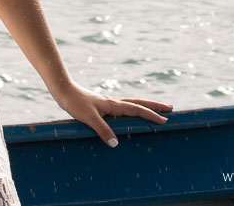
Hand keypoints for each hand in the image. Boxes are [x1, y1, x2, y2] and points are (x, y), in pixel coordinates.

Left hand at [52, 80, 171, 147]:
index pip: (137, 110)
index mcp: (113, 105)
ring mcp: (108, 103)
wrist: (63, 90)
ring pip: (131, 104)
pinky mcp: (101, 105)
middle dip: (154, 106)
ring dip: (144, 106)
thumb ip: (102, 130)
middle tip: (170, 108)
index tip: (165, 120)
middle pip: (139, 103)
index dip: (151, 115)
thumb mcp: (89, 119)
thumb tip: (116, 144)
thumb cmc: (75, 103)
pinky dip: (131, 109)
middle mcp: (113, 102)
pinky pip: (122, 108)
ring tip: (155, 110)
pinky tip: (129, 115)